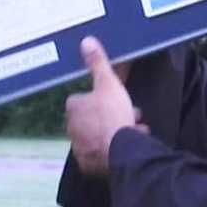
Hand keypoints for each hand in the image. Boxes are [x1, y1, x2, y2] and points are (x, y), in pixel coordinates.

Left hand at [65, 37, 141, 175]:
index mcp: (73, 108)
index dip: (100, 99)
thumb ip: (98, 63)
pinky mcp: (89, 165)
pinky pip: (102, 154)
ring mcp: (80, 149)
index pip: (83, 99)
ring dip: (113, 132)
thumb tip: (86, 41)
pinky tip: (128, 146)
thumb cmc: (113, 114)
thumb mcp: (109, 83)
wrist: (120, 149)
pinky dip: (113, 150)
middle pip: (91, 118)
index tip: (115, 99)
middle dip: (109, 116)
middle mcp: (72, 129)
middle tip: (128, 114)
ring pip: (98, 136)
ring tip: (134, 130)